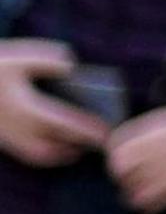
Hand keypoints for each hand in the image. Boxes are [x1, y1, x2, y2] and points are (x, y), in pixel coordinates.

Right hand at [0, 40, 107, 167]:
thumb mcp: (20, 56)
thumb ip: (49, 60)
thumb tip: (72, 67)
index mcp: (27, 108)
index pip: (64, 123)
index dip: (87, 129)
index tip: (107, 133)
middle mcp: (18, 128)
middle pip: (56, 144)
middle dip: (80, 145)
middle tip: (102, 143)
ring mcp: (7, 136)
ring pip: (39, 155)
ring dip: (61, 155)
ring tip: (80, 149)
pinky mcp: (0, 139)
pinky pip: (25, 154)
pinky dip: (43, 156)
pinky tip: (55, 149)